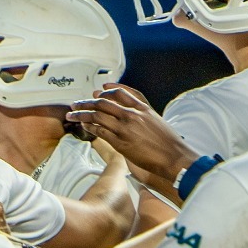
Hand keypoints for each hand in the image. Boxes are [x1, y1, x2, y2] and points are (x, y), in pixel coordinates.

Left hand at [68, 85, 193, 186]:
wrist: (174, 157)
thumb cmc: (168, 143)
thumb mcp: (157, 121)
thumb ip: (144, 115)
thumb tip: (134, 115)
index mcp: (143, 108)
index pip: (120, 92)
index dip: (106, 90)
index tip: (98, 90)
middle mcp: (132, 114)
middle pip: (104, 102)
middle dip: (87, 102)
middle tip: (77, 103)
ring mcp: (126, 127)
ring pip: (98, 115)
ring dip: (82, 114)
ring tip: (72, 114)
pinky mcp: (121, 142)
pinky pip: (100, 131)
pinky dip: (89, 127)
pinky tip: (84, 126)